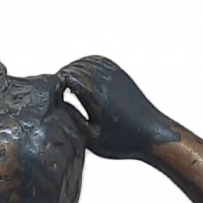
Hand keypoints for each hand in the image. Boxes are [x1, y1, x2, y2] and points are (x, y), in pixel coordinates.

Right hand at [59, 56, 177, 159]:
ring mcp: (114, 73)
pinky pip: (97, 60)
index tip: (51, 93)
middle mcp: (106, 79)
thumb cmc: (123, 141)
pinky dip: (86, 64)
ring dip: (74, 68)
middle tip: (55, 89)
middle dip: (63, 75)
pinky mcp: (120, 73)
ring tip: (66, 83)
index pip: (68, 76)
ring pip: (86, 61)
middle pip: (75, 66)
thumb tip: (57, 104)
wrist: (151, 135)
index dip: (56, 83)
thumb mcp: (92, 138)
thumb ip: (73, 119)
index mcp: (97, 94)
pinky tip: (81, 76)